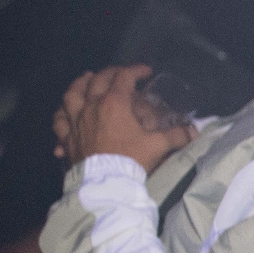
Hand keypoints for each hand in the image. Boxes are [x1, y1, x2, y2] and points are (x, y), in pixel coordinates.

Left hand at [53, 66, 194, 172]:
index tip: (146, 71)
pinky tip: (65, 112)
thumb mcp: (158, 146)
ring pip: (72, 94)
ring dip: (79, 84)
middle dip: (111, 73)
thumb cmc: (131, 160)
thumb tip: (194, 132)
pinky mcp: (67, 136)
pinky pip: (60, 120)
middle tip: (120, 74)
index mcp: (114, 103)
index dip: (136, 70)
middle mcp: (91, 106)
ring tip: (85, 79)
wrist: (106, 182)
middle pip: (97, 80)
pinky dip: (62, 113)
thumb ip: (177, 136)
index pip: (124, 77)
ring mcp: (76, 120)